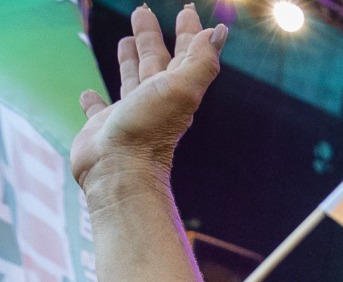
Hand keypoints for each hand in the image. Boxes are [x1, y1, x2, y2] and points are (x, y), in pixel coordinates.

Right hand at [72, 6, 225, 192]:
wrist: (120, 170)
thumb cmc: (149, 129)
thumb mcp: (182, 89)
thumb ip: (201, 61)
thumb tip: (219, 32)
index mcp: (177, 89)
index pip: (186, 53)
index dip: (189, 32)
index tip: (187, 11)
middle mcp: (155, 100)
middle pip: (155, 60)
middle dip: (152, 36)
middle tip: (142, 11)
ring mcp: (129, 114)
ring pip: (130, 79)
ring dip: (129, 60)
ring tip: (125, 42)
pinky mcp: (103, 128)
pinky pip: (98, 109)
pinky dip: (94, 100)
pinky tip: (88, 94)